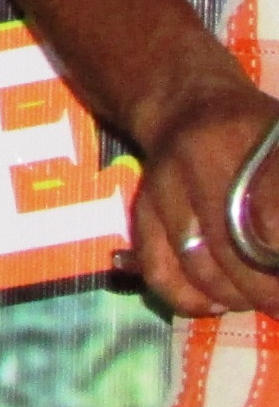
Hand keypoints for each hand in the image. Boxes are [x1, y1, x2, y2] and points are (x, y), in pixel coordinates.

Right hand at [124, 82, 278, 318]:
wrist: (186, 105)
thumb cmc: (255, 136)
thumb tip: (278, 247)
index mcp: (244, 138)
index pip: (269, 218)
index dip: (275, 255)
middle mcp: (197, 157)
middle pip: (235, 249)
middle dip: (266, 290)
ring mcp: (163, 185)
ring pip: (197, 266)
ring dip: (234, 297)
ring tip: (258, 300)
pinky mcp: (142, 207)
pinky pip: (158, 270)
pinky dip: (188, 299)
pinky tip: (217, 302)